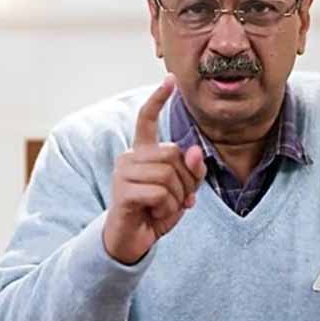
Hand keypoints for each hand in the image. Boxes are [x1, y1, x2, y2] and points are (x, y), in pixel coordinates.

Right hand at [103, 74, 205, 264]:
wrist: (131, 241)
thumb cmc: (155, 212)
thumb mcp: (182, 191)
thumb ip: (192, 171)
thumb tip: (196, 150)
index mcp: (143, 152)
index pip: (147, 119)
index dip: (159, 99)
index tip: (170, 79)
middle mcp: (130, 157)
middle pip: (173, 154)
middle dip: (185, 180)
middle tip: (177, 199)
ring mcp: (124, 173)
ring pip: (168, 175)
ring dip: (176, 198)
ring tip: (164, 208)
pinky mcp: (123, 192)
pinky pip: (160, 193)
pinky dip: (167, 209)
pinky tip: (156, 215)